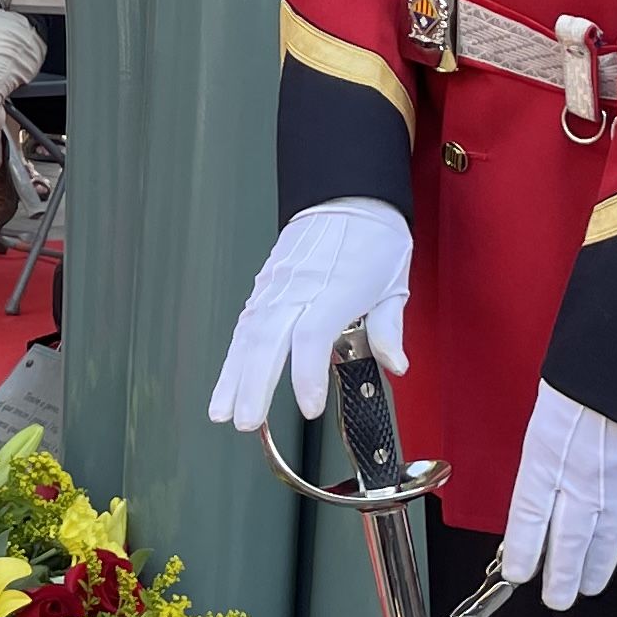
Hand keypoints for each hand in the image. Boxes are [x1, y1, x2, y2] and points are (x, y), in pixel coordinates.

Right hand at [209, 198, 412, 428]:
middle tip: (246, 422)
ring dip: (233, 376)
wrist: (346, 193)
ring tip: (222, 411)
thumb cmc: (372, 236)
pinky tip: (227, 380)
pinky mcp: (265, 285)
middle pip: (268, 341)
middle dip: (254, 386)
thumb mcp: (394, 283)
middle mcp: (300, 287)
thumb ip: (388, 328)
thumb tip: (394, 364)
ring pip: (248, 335)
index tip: (310, 407)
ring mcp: (277, 285)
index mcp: (337, 288)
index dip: (306, 375)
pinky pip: (245, 324)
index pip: (312, 337)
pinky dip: (233, 355)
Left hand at [498, 381, 616, 607]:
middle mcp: (580, 478)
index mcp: (545, 456)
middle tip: (558, 599)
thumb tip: (543, 479)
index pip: (527, 518)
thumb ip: (547, 448)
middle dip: (562, 575)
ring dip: (598, 567)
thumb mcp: (549, 408)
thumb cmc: (587, 373)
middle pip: (568, 539)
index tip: (518, 574)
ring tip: (589, 587)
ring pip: (607, 539)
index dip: (523, 551)